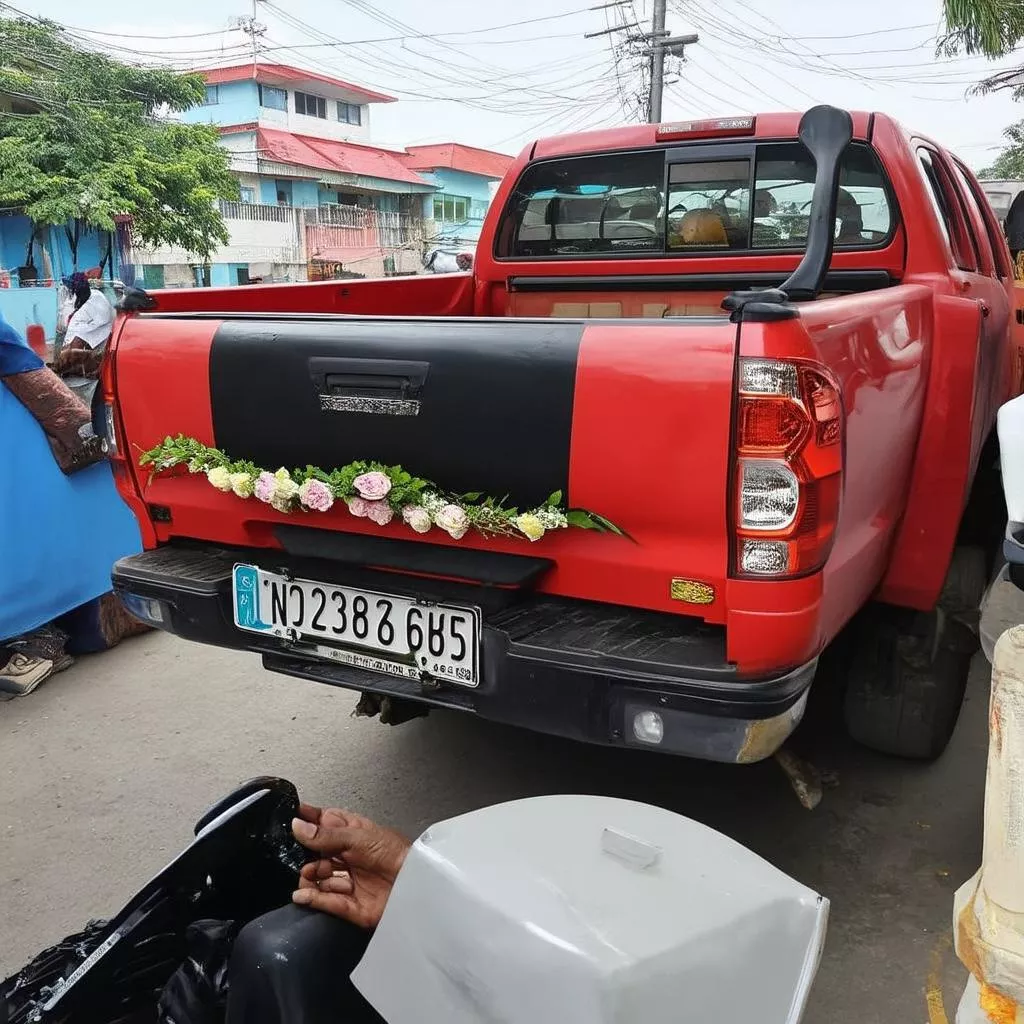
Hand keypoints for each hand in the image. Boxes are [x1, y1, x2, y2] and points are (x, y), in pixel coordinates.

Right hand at [291, 803, 410, 928]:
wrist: (418, 885)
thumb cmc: (397, 854)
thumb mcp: (359, 837)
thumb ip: (327, 835)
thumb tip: (298, 826)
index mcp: (354, 834)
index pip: (325, 824)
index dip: (308, 822)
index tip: (290, 819)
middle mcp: (349, 857)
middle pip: (318, 855)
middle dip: (306, 855)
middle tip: (299, 854)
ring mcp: (350, 881)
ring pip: (320, 879)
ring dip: (310, 877)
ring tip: (308, 874)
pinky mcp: (352, 906)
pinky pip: (327, 902)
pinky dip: (313, 898)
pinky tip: (302, 894)